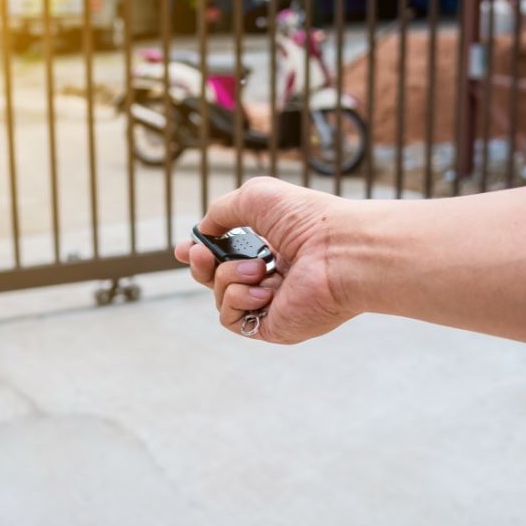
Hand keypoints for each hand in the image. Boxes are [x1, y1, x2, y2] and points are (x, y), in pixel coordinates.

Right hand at [173, 177, 356, 343]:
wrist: (339, 252)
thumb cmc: (306, 220)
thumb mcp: (256, 198)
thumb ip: (221, 211)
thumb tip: (203, 230)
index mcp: (274, 246)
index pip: (230, 254)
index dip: (203, 252)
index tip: (186, 247)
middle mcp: (273, 276)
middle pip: (217, 278)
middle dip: (201, 265)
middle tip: (199, 253)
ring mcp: (272, 303)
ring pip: (220, 295)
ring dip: (227, 276)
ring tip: (258, 266)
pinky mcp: (272, 327)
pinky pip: (231, 318)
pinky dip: (236, 299)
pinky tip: (261, 288)